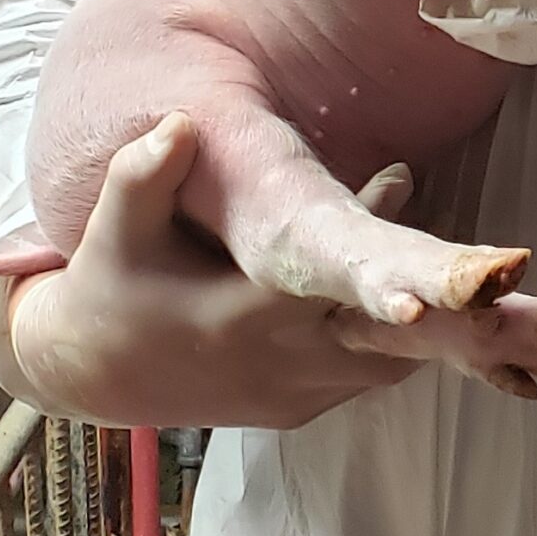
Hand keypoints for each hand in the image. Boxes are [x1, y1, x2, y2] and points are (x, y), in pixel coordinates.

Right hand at [1, 112, 420, 429]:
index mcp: (241, 315)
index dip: (373, 232)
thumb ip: (145, 175)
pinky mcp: (296, 411)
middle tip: (444, 224)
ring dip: (412, 315)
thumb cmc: (111, 283)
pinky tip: (400, 291)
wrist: (92, 371)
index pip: (329, 276)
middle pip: (380, 330)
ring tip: (433, 250)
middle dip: (419, 284)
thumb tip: (180, 124)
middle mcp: (278, 362)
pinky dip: (391, 342)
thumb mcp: (117, 226)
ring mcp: (292, 395)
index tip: (400, 176)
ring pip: (387, 361)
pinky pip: (366, 378)